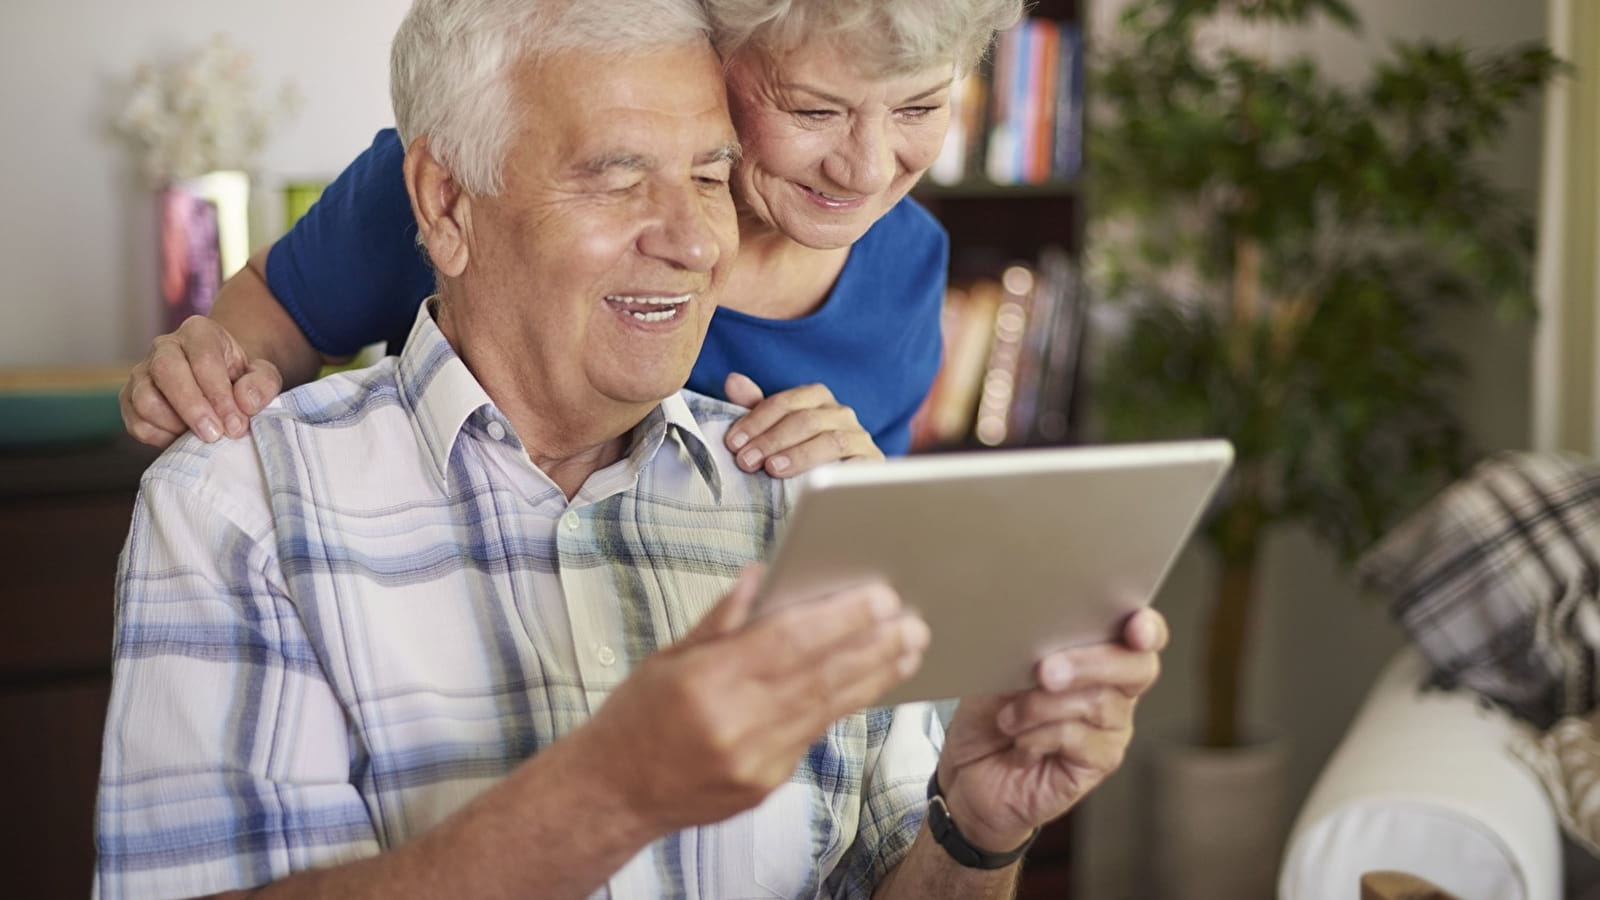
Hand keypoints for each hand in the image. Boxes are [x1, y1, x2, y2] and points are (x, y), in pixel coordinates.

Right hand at [120, 315, 282, 447]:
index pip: (203, 360)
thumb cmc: (240, 379)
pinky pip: (136, 422)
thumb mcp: (263, 375)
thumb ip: (262, 384)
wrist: (218, 382)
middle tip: (215, 435)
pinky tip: (183, 439)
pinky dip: (160, 438)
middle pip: (166, 372)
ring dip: (174, 425)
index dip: (219, 396)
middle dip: (193, 409)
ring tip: (201, 437)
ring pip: (144, 399)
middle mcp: (164, 347)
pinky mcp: (129, 399)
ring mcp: (142, 373)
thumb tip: (245, 402)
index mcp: (198, 332)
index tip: (236, 425)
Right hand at [572, 565, 929, 833]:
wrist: (612, 794)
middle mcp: (734, 723)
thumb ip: (721, 620)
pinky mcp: (765, 785)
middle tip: (912, 619)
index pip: (787, 641)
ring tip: (909, 647)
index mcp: (705, 682)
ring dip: (874, 675)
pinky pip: (812, 736)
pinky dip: (844, 705)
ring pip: (827, 708)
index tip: (879, 596)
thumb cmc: (637, 718)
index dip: (840, 617)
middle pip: (819, 675)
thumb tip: (763, 575)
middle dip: (873, 644)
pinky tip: (870, 682)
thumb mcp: (668, 657)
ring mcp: (753, 761)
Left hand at [723, 373, 883, 476]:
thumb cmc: (801, 458)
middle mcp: (841, 413)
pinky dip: (833, 472)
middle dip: (771, 440)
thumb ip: (756, 409)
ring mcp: (859, 437)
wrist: (839, 490)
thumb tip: (733, 380)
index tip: (733, 442)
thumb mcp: (775, 433)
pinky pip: (854, 466)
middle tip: (746, 461)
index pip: (784, 403)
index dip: (756, 421)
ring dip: (798, 455)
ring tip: (772, 469)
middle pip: (805, 420)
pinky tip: (813, 484)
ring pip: (830, 440)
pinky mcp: (872, 463)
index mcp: (817, 399)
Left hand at [935, 608, 1167, 850]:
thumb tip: (1040, 635)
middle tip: (1045, 672)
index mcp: (1096, 653)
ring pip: (1100, 702)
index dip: (1147, 627)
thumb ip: (1030, 647)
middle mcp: (1114, 690)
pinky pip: (1080, 738)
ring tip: (1009, 717)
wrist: (965, 769)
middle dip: (1089, 663)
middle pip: (1137, 667)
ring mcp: (1110, 729)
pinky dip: (1039, 737)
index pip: (1143, 634)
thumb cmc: (988, 712)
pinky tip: (1019, 745)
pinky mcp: (1098, 763)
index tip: (1135, 628)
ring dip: (1043, 705)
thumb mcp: (999, 668)